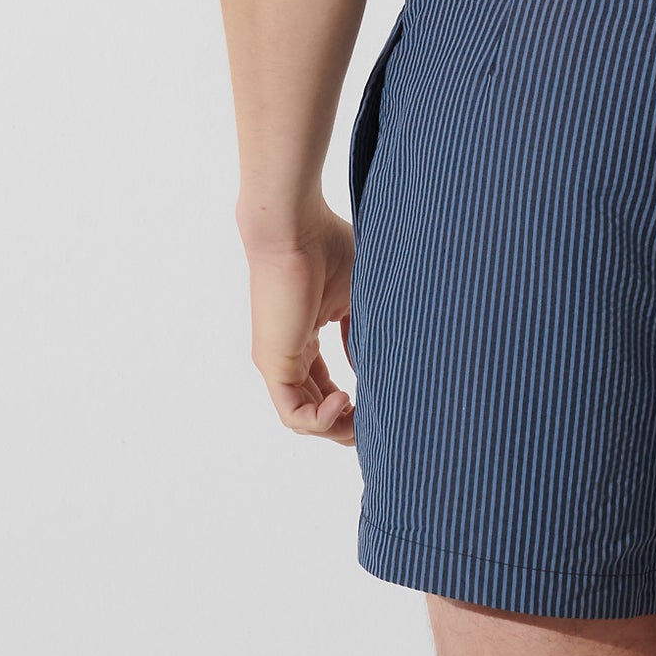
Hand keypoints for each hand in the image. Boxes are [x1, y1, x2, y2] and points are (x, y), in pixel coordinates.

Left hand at [243, 205, 358, 444]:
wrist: (294, 226)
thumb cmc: (325, 246)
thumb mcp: (355, 295)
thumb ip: (361, 333)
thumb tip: (371, 367)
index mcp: (305, 338)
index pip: (324, 387)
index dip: (352, 405)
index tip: (381, 406)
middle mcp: (288, 355)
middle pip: (315, 410)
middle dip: (348, 426)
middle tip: (379, 426)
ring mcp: (279, 362)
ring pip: (304, 419)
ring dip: (338, 429)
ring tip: (366, 420)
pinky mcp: (274, 363)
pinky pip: (294, 413)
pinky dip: (322, 420)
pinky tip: (348, 401)